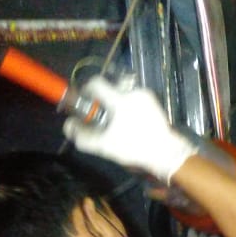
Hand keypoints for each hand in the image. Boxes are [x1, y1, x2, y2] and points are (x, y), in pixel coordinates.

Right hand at [63, 77, 197, 181]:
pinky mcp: (154, 101)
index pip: (97, 83)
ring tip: (117, 119)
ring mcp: (146, 95)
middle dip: (103, 98)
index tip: (85, 101)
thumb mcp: (105, 146)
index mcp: (121, 100)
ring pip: (123, 91)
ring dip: (116, 101)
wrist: (167, 153)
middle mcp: (134, 92)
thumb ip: (83, 136)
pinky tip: (130, 121)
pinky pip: (135, 96)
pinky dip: (128, 104)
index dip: (86, 89)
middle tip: (101, 114)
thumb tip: (68, 126)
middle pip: (110, 86)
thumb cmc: (134, 148)